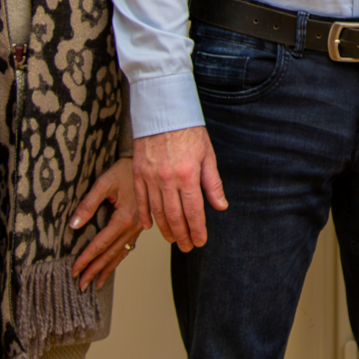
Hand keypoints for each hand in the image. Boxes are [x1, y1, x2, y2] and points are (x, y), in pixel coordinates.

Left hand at [70, 157, 145, 290]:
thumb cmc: (126, 169)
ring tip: (95, 284)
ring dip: (106, 270)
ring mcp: (139, 228)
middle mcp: (133, 227)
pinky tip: (112, 266)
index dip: (86, 259)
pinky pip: (128, 247)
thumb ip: (88, 204)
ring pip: (120, 254)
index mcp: (124, 218)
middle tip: (81, 286)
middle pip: (110, 254)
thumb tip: (73, 225)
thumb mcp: (104, 183)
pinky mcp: (140, 226)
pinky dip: (118, 259)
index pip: (100, 244)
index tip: (74, 270)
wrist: (150, 164)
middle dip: (95, 271)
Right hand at [132, 127, 226, 251]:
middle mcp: (168, 179)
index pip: (194, 211)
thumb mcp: (207, 154)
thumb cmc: (188, 130)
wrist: (163, 111)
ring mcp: (150, 177)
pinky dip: (145, 215)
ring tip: (172, 239)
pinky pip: (141, 200)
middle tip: (187, 247)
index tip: (200, 241)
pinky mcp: (138, 173)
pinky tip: (149, 226)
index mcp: (188, 174)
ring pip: (157, 211)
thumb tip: (220, 206)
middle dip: (182, 235)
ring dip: (165, 229)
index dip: (197, 229)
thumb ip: (212, 183)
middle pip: (175, 216)